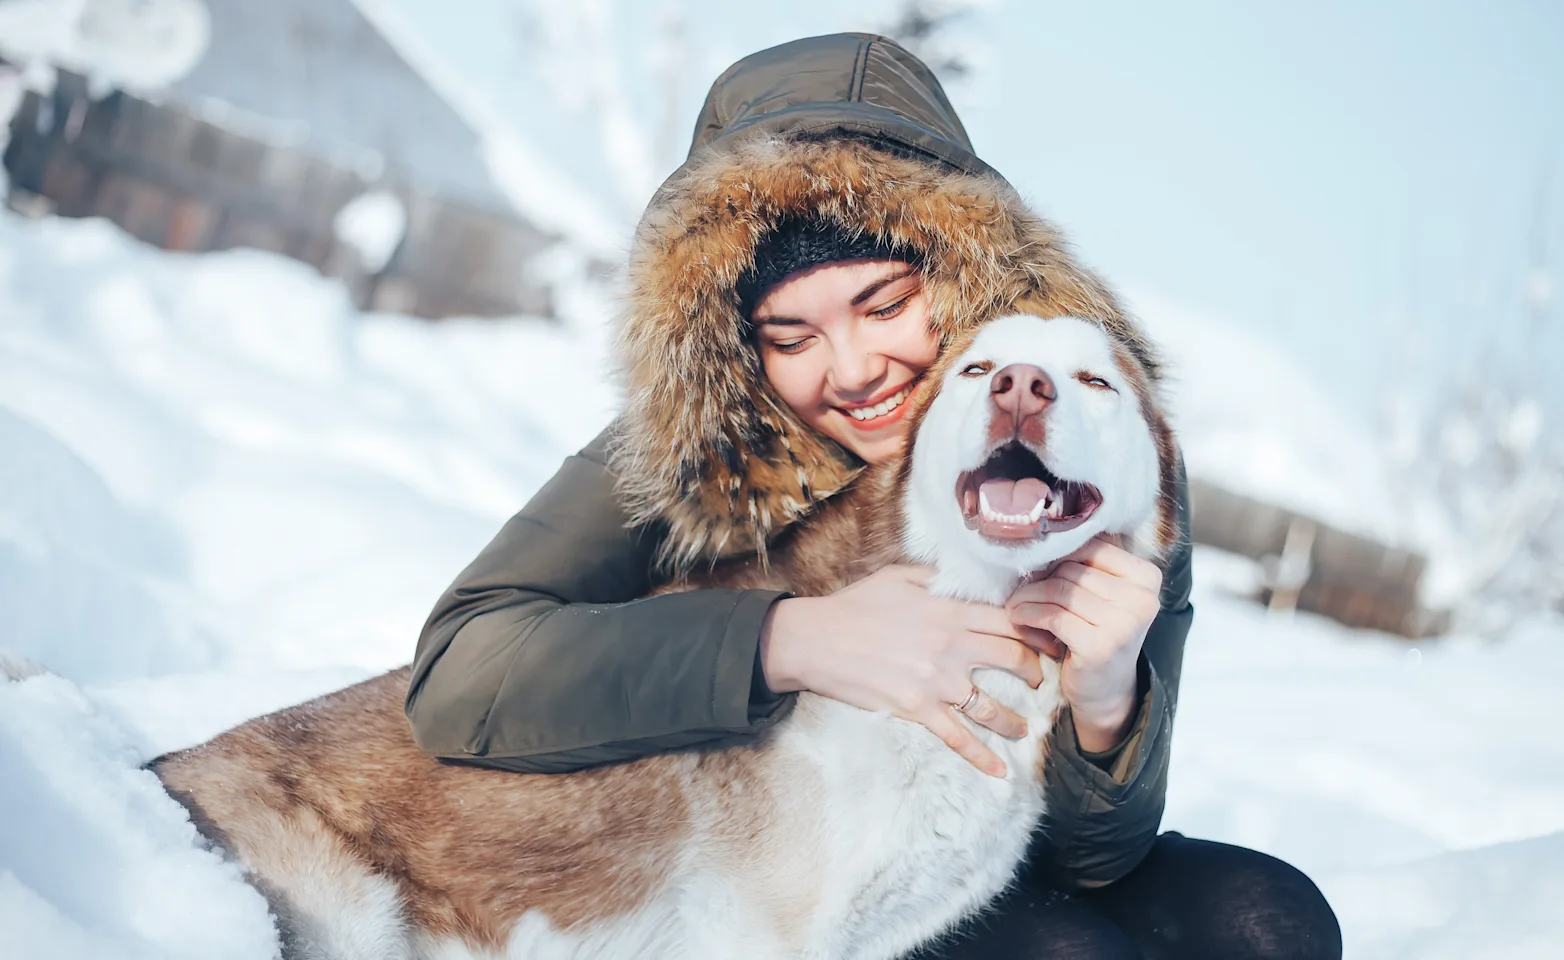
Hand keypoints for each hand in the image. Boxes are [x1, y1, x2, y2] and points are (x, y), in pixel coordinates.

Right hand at [760, 564, 1043, 777]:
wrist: (816, 641)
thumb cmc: (855, 605)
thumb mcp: (900, 577)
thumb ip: (939, 579)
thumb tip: (967, 581)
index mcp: (950, 612)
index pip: (1010, 621)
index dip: (1036, 632)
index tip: (1050, 641)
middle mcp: (951, 647)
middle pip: (1013, 660)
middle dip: (1035, 673)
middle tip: (1040, 681)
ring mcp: (936, 682)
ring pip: (992, 707)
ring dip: (1014, 719)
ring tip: (1023, 727)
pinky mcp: (918, 709)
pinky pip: (957, 739)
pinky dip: (981, 758)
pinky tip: (998, 771)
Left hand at [1005, 535, 1162, 752]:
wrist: (1105, 690)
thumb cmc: (1097, 634)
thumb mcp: (1102, 595)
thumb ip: (1086, 565)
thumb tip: (1042, 534)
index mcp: (1148, 577)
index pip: (1091, 547)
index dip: (1059, 557)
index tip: (1040, 571)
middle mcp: (1142, 599)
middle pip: (1072, 569)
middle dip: (1039, 579)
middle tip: (1020, 593)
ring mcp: (1124, 624)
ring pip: (1058, 590)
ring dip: (1027, 598)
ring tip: (1015, 606)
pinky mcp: (1100, 646)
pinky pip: (1051, 615)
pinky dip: (1027, 615)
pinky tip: (1019, 620)